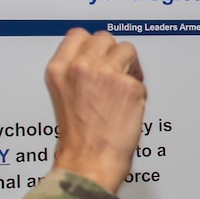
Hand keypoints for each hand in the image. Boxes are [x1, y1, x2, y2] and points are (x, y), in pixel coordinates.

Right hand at [45, 29, 146, 192]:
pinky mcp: (129, 86)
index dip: (92, 44)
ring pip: (127, 50)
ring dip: (129, 67)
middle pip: (105, 38)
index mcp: (59, 69)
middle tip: (115, 73)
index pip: (78, 35)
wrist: (88, 163)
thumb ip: (74, 73)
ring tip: (124, 89)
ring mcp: (107, 74)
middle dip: (112, 54)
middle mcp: (81, 67)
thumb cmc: (77, 140)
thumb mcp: (62, 96)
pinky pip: (140, 79)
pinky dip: (138, 92)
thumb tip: (94, 59)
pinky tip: (129, 109)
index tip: (99, 53)